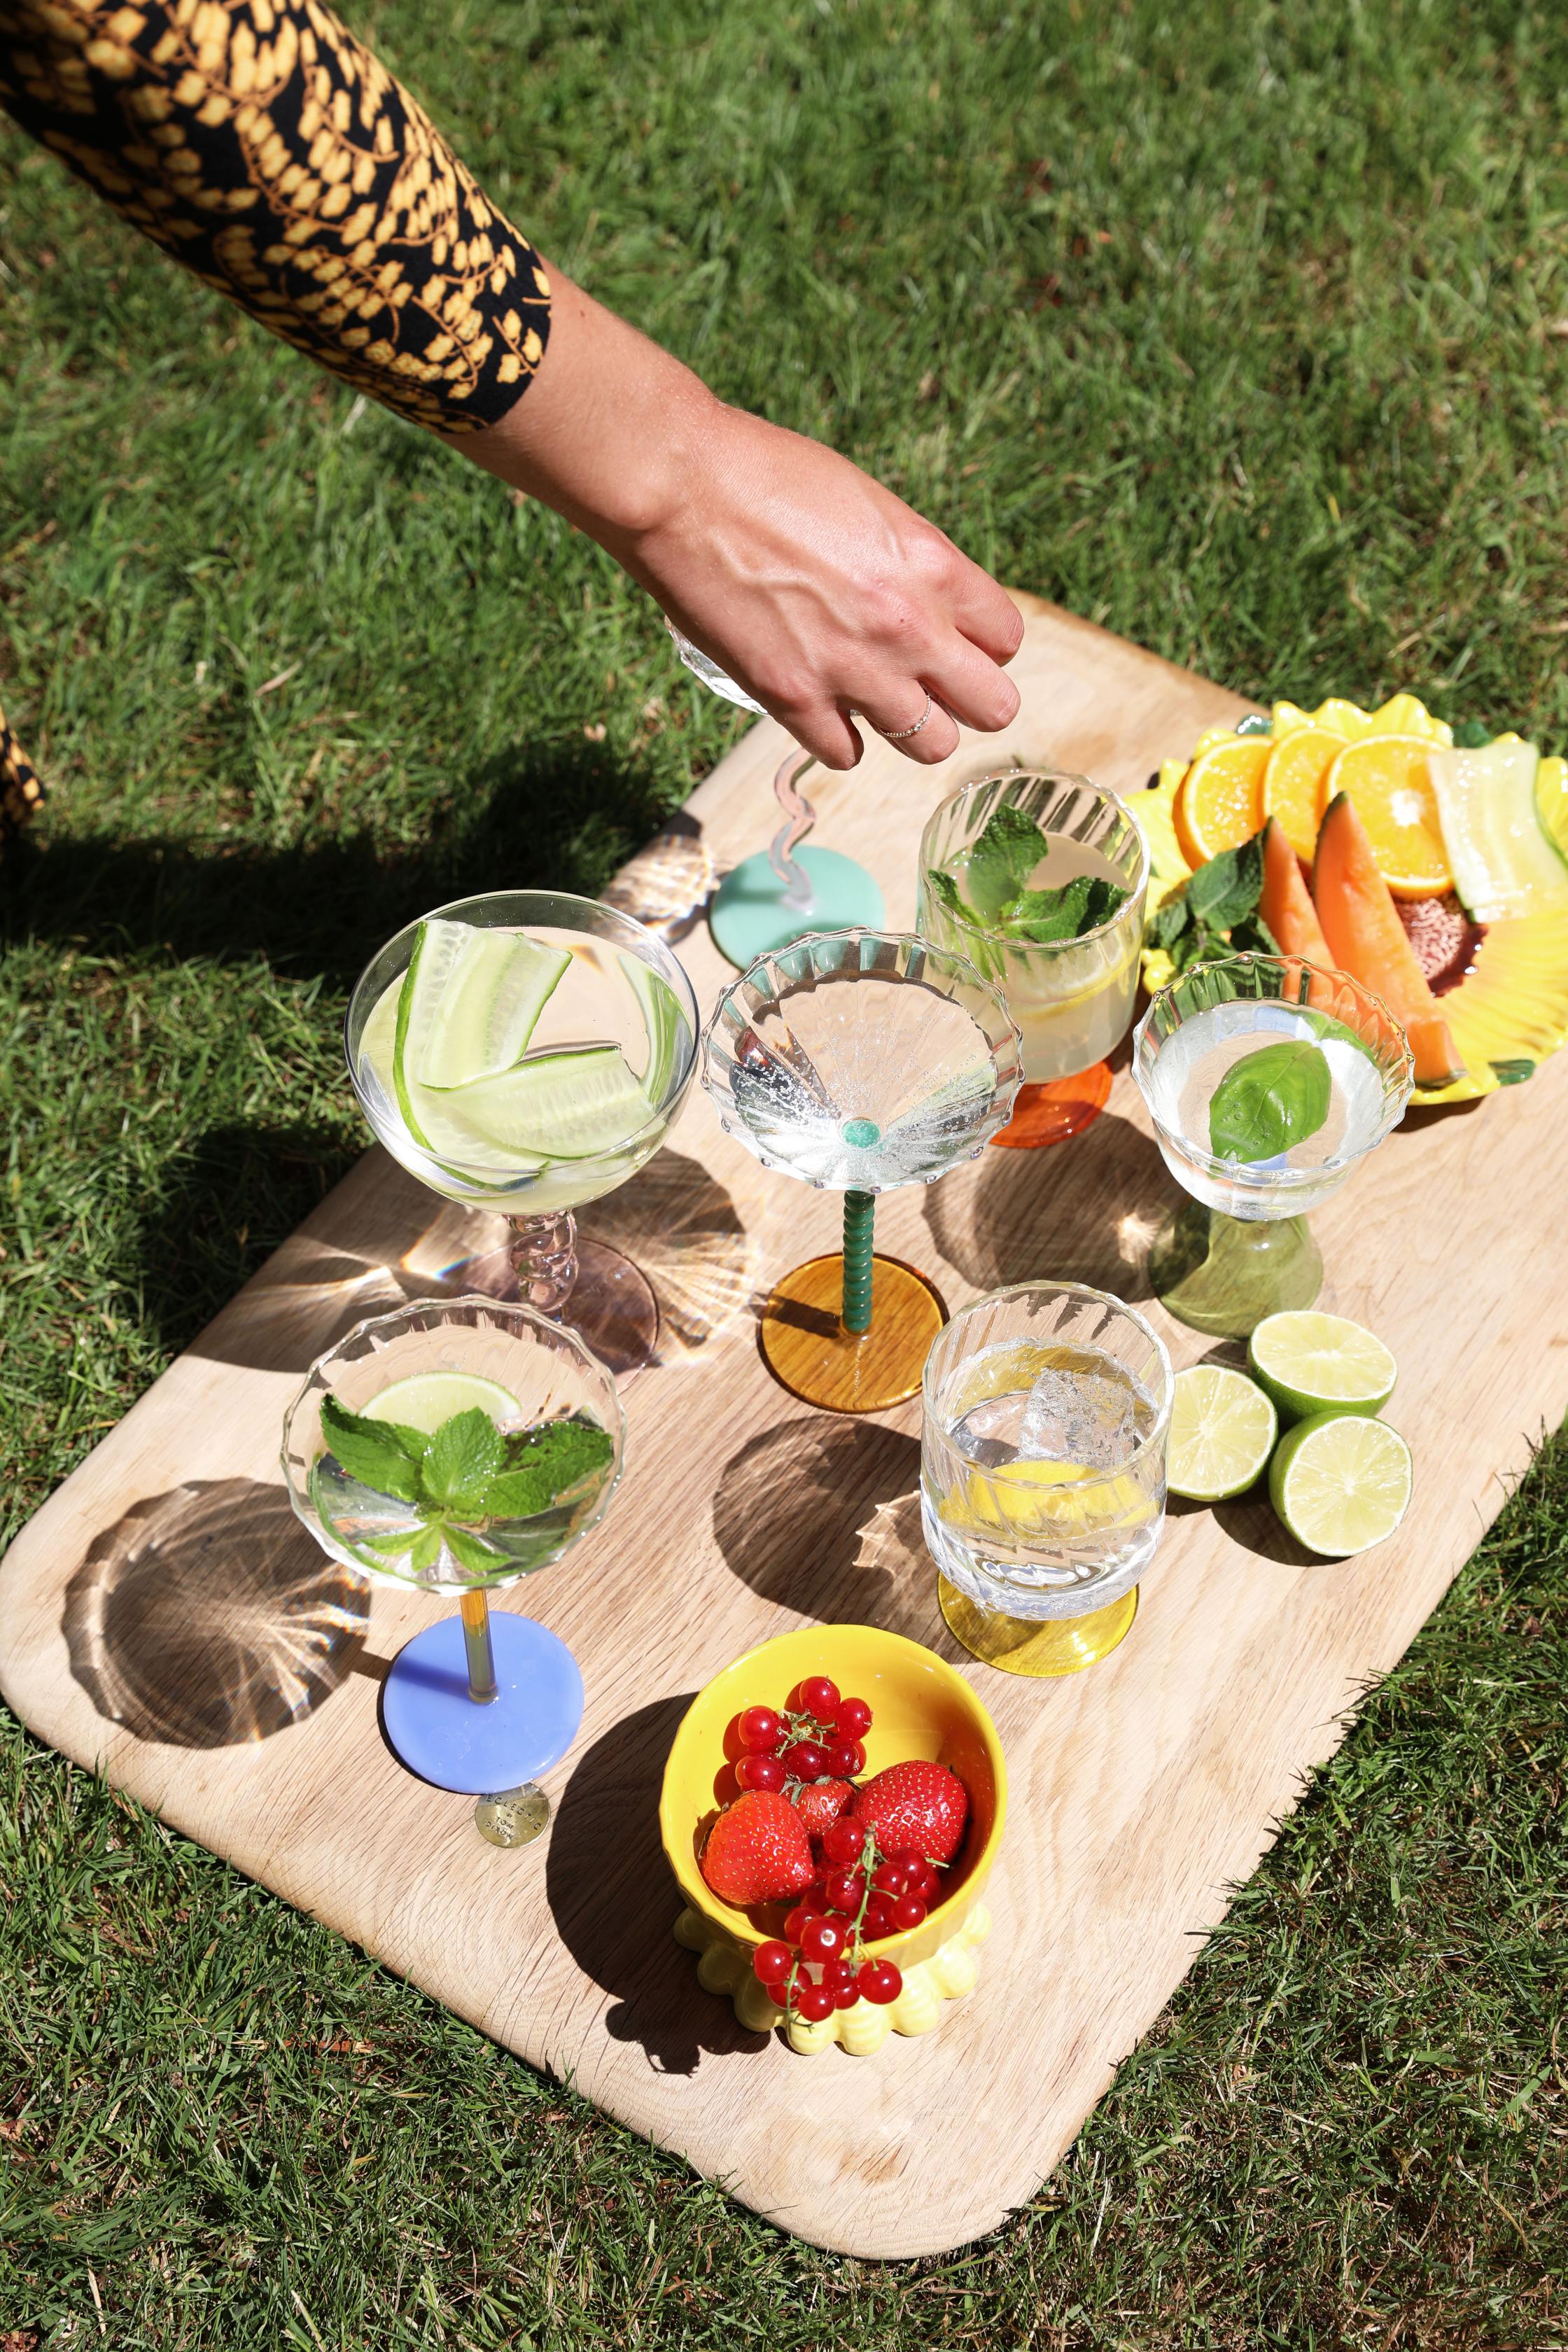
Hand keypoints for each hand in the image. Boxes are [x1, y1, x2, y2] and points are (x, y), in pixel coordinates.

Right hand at [625, 401, 1022, 768]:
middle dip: (969, 699)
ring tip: (876, 699)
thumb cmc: (769, 476)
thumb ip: (912, 564)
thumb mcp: (871, 505)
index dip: (983, 644)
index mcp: (935, 567)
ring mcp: (853, 671)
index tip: (953, 639)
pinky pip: (847, 756)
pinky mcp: (795, 700)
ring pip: (931, 746)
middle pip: (994, 707)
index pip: (1007, 640)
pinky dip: (839, 738)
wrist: (683, 487)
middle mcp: (909, 628)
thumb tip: (930, 604)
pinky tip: (822, 707)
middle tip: (932, 684)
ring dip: (908, 725)